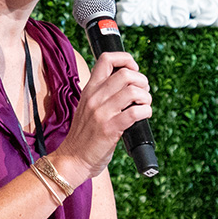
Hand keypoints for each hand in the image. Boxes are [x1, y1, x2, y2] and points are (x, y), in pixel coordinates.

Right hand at [51, 51, 151, 186]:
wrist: (71, 159)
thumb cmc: (84, 136)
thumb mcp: (88, 108)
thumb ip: (103, 95)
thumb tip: (129, 84)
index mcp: (89, 89)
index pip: (106, 59)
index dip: (126, 59)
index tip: (134, 69)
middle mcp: (94, 98)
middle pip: (126, 74)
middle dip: (142, 81)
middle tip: (143, 93)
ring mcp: (101, 113)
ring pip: (133, 91)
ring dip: (146, 97)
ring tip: (144, 105)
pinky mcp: (109, 129)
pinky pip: (135, 112)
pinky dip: (146, 112)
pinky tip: (144, 116)